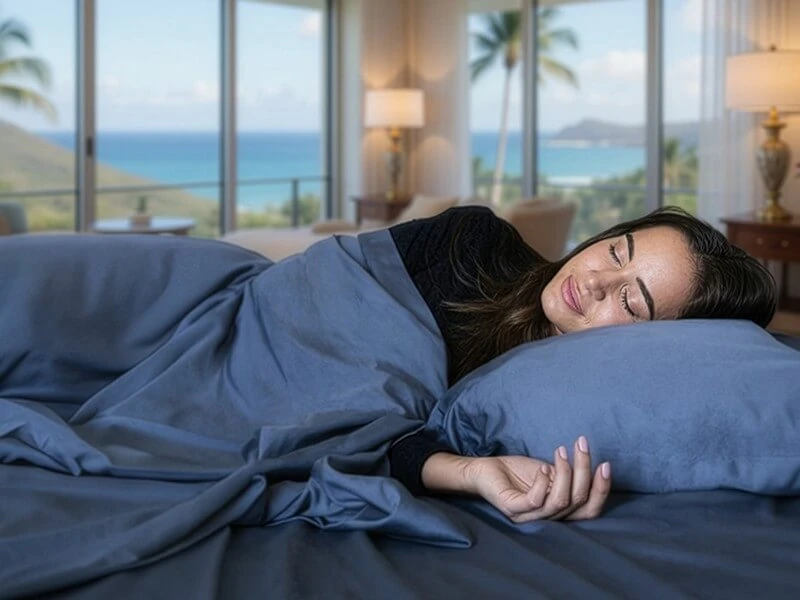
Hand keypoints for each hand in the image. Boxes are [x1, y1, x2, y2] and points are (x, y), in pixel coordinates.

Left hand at [421, 437, 610, 522]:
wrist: (483, 470)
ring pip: (560, 501)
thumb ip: (566, 477)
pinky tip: (543, 468)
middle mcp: (546, 520)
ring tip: (561, 451)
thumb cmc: (516, 473)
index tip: (606, 464)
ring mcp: (528, 517)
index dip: (601, 490)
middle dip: (584, 471)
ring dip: (565, 472)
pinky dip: (543, 482)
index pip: (590, 511)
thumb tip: (588, 467)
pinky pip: (535, 501)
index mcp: (558, 513)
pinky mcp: (512, 509)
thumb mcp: (548, 472)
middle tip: (582, 445)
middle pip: (578, 502)